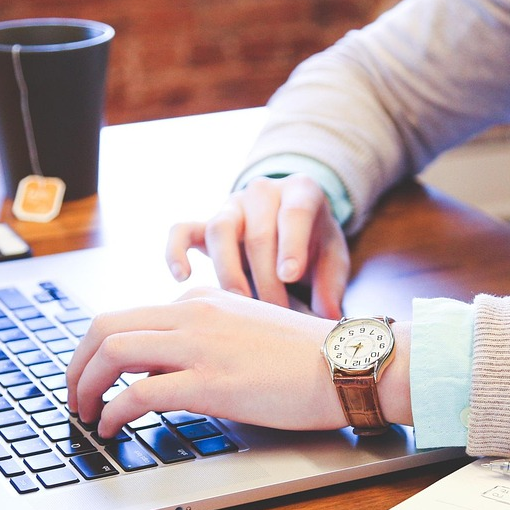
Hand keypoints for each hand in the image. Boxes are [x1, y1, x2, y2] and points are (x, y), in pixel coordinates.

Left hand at [66, 287, 348, 436]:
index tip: (93, 376)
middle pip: (106, 326)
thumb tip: (160, 371)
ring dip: (85, 385)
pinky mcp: (210, 381)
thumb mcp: (244, 330)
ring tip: (85, 413)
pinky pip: (139, 392)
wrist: (348, 363)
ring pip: (113, 352)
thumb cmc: (306, 356)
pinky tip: (112, 427)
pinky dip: (113, 411)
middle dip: (77, 363)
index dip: (98, 350)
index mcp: (201, 300)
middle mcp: (193, 313)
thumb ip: (202, 339)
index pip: (129, 316)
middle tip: (73, 394)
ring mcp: (200, 345)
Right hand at [166, 174, 348, 318]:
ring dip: (229, 272)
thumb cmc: (315, 243)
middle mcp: (263, 192)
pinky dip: (176, 251)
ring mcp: (231, 206)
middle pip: (258, 232)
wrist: (291, 223)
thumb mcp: (333, 257)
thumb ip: (332, 284)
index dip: (291, 244)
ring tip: (240, 305)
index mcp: (301, 192)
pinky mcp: (205, 224)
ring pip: (220, 230)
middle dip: (265, 278)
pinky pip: (182, 230)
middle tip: (275, 313)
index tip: (289, 275)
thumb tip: (328, 317)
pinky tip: (182, 277)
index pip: (294, 212)